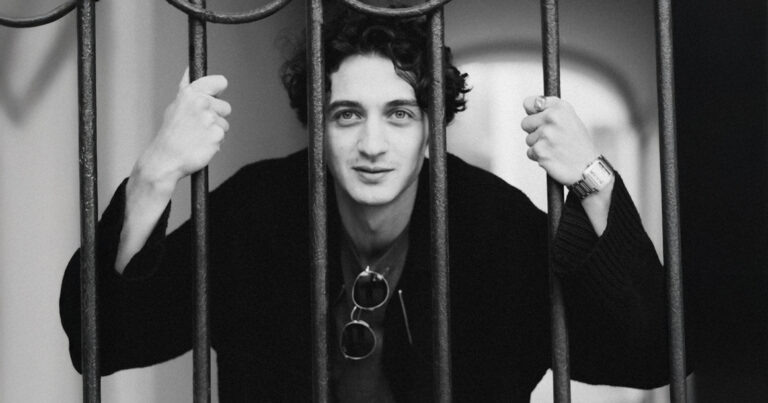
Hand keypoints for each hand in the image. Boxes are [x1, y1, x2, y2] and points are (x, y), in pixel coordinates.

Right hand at [135, 69, 231, 186]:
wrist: (166, 159)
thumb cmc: (171, 133)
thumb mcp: (176, 105)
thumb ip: (187, 87)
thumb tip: (190, 69)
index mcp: (191, 93)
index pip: (220, 82)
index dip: (218, 91)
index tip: (214, 97)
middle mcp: (202, 103)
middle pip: (226, 107)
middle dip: (216, 117)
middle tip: (198, 126)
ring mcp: (210, 119)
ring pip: (225, 124)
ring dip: (215, 131)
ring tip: (197, 137)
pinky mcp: (217, 134)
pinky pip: (223, 137)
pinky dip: (215, 143)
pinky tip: (201, 145)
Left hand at [520, 96, 597, 184]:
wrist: (587, 167)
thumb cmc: (578, 145)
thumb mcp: (570, 119)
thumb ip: (550, 110)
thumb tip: (528, 106)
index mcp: (560, 107)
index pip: (529, 103)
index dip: (532, 113)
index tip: (539, 119)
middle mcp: (553, 117)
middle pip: (525, 123)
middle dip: (534, 132)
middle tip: (552, 139)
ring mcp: (546, 134)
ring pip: (528, 139)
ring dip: (538, 146)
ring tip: (556, 149)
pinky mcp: (540, 150)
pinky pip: (530, 152)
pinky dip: (539, 157)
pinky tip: (553, 157)